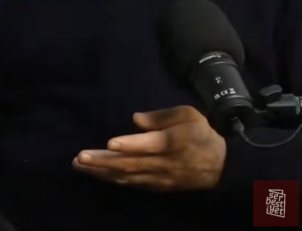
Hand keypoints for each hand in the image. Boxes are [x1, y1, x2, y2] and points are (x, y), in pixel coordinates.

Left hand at [72, 105, 225, 190]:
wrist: (222, 166)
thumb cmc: (201, 133)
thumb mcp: (189, 115)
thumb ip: (161, 116)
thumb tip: (135, 119)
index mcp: (172, 142)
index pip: (149, 145)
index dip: (129, 145)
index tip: (110, 143)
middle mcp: (164, 162)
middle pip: (131, 163)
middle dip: (103, 162)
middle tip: (80, 158)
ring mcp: (160, 177)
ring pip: (128, 176)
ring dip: (102, 172)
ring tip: (79, 166)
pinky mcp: (158, 186)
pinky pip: (133, 184)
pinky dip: (114, 180)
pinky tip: (97, 174)